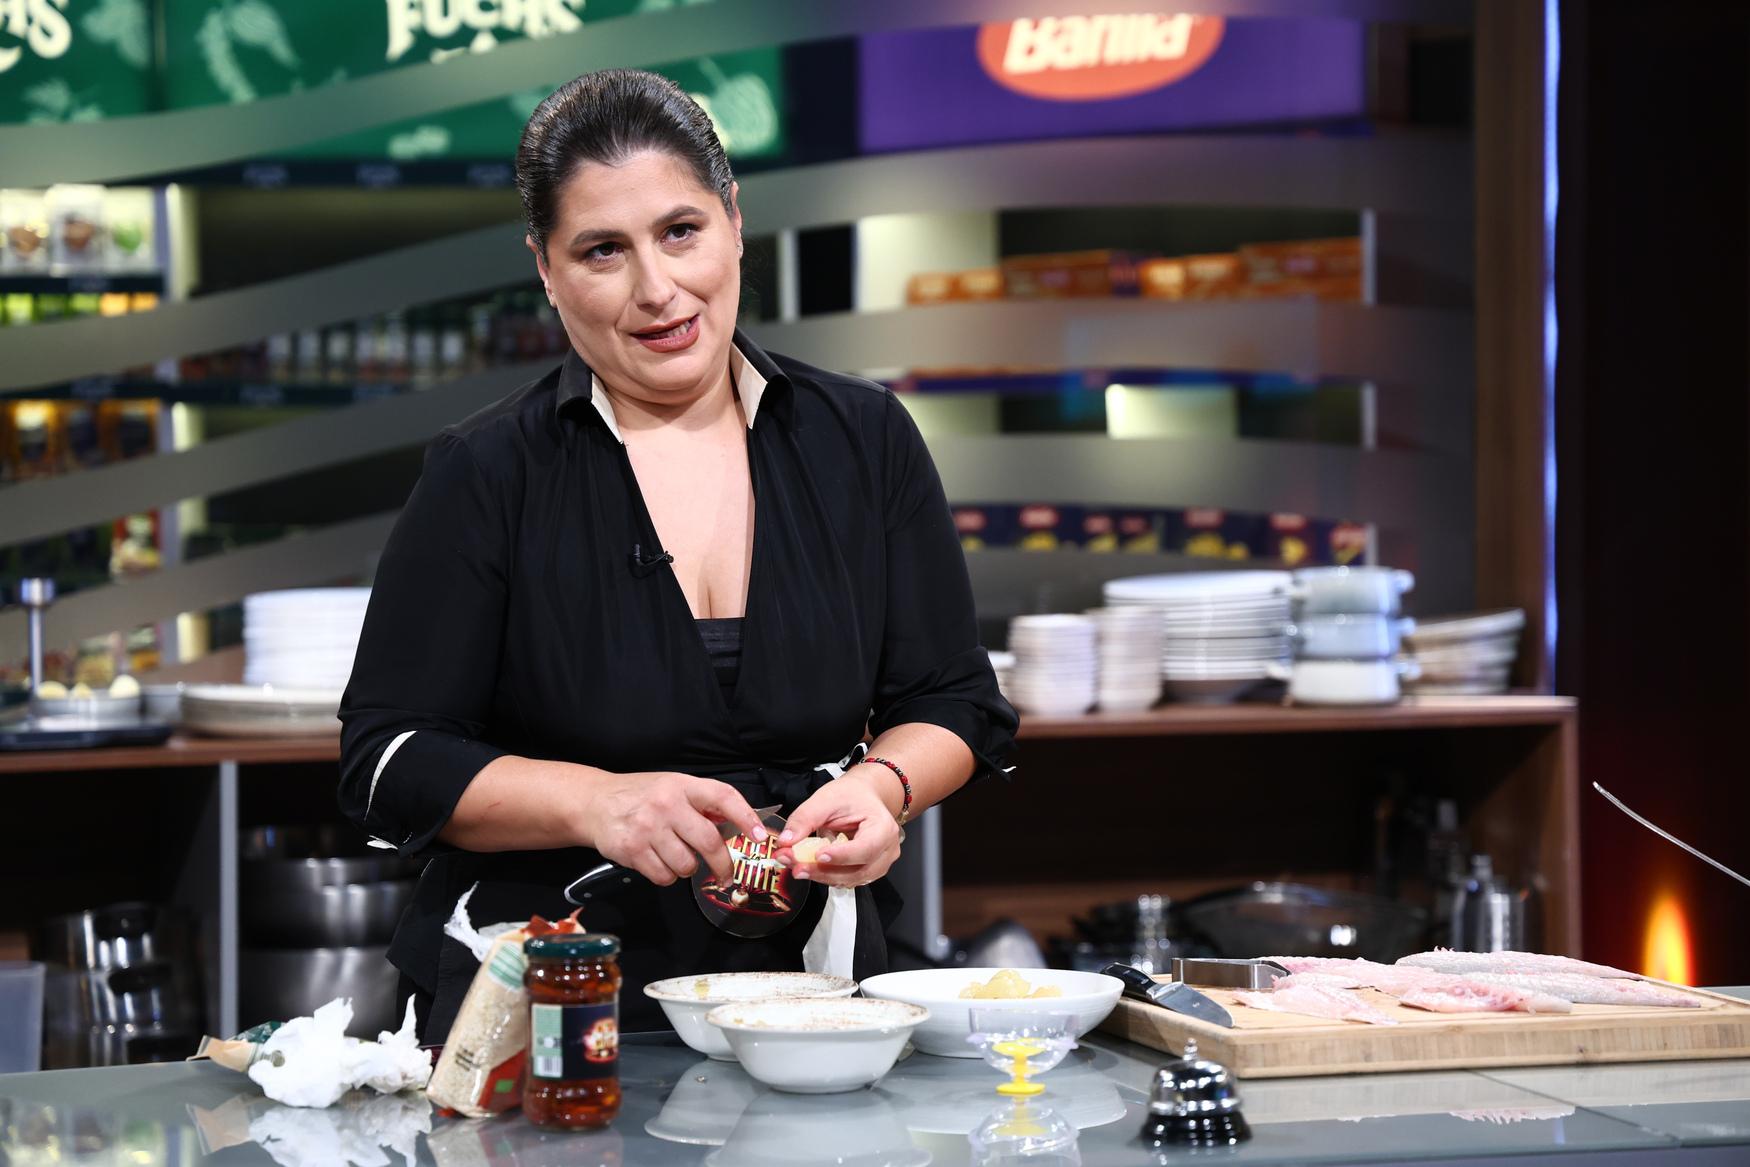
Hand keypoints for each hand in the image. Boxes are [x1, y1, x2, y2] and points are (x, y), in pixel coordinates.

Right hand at [579, 772, 764, 886]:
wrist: (595, 802)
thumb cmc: (641, 796)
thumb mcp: (673, 787)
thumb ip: (702, 804)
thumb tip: (737, 825)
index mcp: (682, 786)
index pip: (723, 797)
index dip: (745, 817)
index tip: (759, 836)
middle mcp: (666, 805)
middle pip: (708, 842)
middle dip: (722, 864)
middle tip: (726, 875)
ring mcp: (648, 828)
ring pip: (686, 864)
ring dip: (687, 868)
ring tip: (675, 856)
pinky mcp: (632, 850)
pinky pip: (664, 876)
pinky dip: (666, 876)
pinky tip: (658, 861)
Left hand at [777, 771, 902, 887]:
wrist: (863, 797)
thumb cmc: (851, 796)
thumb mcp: (826, 799)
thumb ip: (805, 819)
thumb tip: (786, 841)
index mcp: (883, 827)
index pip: (865, 848)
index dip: (842, 856)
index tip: (817, 855)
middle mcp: (886, 850)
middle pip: (857, 871)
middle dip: (823, 871)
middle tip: (796, 867)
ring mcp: (879, 864)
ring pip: (850, 880)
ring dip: (821, 876)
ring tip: (797, 867)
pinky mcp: (867, 871)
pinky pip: (846, 879)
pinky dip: (825, 875)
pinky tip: (808, 867)